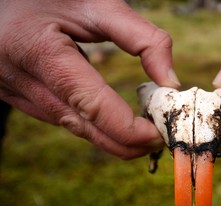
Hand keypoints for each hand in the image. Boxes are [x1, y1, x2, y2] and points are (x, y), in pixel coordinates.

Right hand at [0, 0, 179, 158]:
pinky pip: (60, 118)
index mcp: (40, 50)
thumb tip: (170, 83)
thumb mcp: (99, 6)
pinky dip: (91, 124)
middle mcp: (20, 78)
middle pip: (82, 127)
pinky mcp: (15, 95)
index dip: (128, 128)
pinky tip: (113, 121)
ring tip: (143, 131)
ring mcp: (13, 90)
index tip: (159, 135)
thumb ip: (142, 40)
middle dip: (124, 141)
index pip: (91, 105)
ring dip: (109, 136)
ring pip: (72, 127)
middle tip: (158, 140)